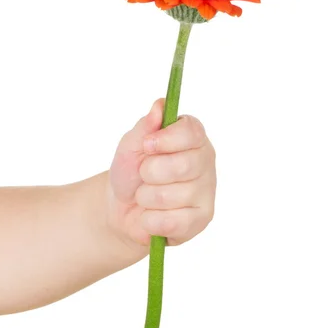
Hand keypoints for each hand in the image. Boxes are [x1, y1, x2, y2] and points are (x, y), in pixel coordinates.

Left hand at [106, 98, 216, 248]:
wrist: (122, 207)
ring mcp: (206, 191)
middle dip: (149, 172)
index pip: (192, 132)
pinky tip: (152, 215)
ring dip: (146, 198)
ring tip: (146, 196)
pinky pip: (171, 222)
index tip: (147, 145)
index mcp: (192, 137)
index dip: (167, 139)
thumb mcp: (131, 146)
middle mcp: (205, 161)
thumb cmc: (131, 172)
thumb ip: (145, 126)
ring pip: (171, 196)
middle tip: (144, 175)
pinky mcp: (202, 219)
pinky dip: (150, 220)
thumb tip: (159, 106)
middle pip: (182, 165)